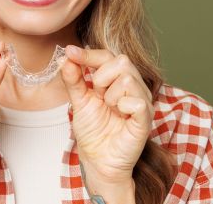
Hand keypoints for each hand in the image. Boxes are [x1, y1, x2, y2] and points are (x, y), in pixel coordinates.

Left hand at [60, 45, 153, 184]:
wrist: (97, 160)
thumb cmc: (92, 130)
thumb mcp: (78, 100)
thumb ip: (73, 79)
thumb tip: (66, 57)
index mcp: (116, 79)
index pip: (107, 56)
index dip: (88, 54)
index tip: (70, 51)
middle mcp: (133, 86)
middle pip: (122, 61)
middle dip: (102, 77)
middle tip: (98, 96)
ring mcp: (142, 101)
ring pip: (128, 79)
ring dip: (110, 96)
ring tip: (109, 110)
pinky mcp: (146, 118)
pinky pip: (138, 101)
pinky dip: (123, 106)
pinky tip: (119, 116)